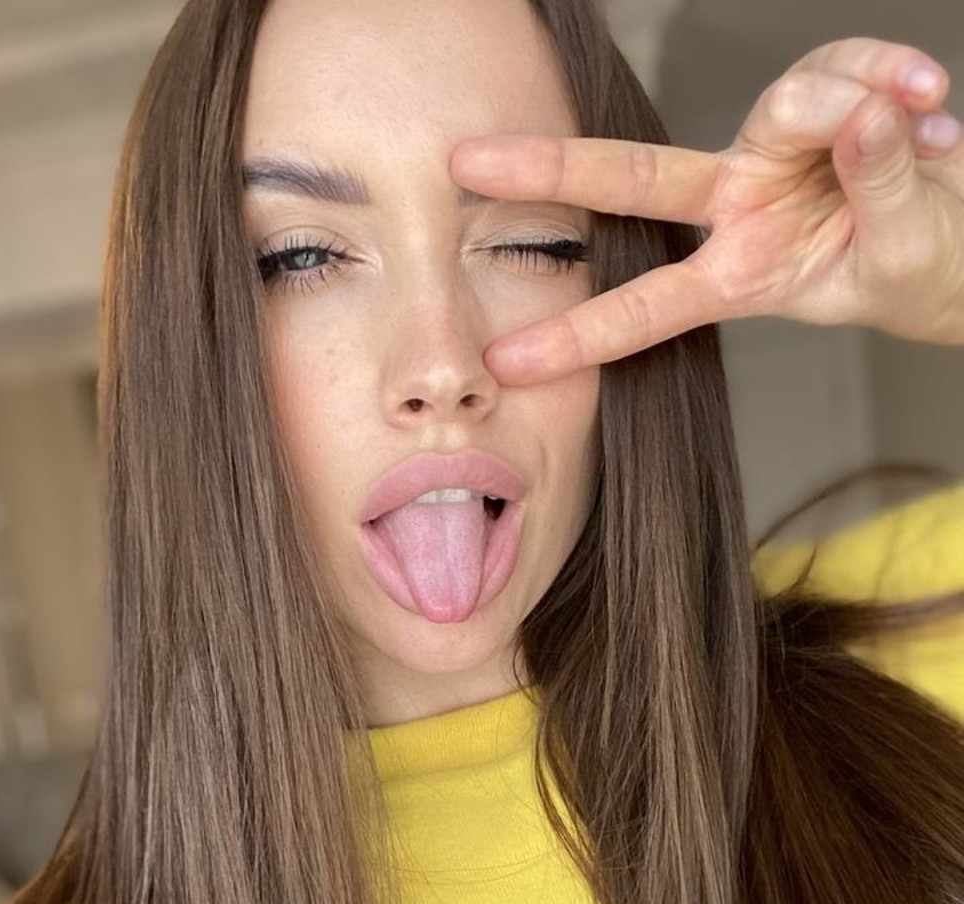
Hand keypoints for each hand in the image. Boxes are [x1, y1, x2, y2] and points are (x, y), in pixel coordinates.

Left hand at [449, 37, 963, 382]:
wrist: (961, 243)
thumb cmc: (916, 269)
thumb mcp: (900, 257)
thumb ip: (881, 186)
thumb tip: (861, 116)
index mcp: (741, 273)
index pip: (649, 305)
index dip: (579, 333)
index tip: (504, 361)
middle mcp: (739, 204)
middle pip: (636, 178)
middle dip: (551, 170)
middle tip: (466, 162)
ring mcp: (772, 148)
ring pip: (785, 103)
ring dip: (855, 109)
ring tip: (926, 127)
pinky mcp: (821, 93)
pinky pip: (846, 65)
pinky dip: (892, 74)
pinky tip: (930, 97)